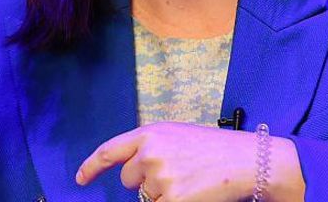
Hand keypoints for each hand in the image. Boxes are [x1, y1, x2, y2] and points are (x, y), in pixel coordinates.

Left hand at [75, 122, 262, 201]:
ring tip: (190, 181)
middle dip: (144, 181)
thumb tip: (130, 170)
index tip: (81, 178)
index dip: (91, 166)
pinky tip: (192, 194)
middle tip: (175, 174)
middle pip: (128, 179)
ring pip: (146, 197)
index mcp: (150, 133)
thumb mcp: (177, 135)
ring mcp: (159, 178)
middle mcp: (150, 153)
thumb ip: (150, 147)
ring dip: (163, 194)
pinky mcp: (172, 200)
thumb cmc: (214, 149)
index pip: (109, 151)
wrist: (246, 161)